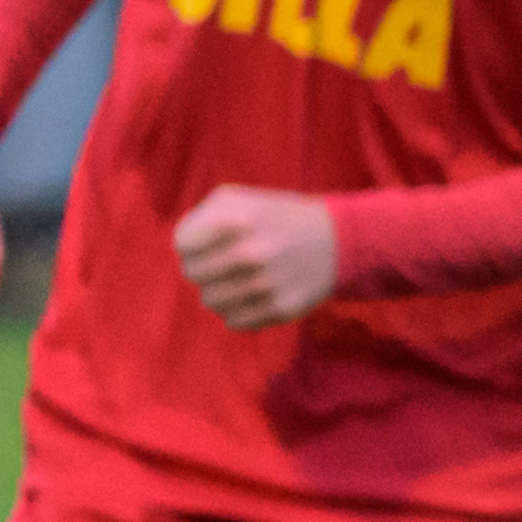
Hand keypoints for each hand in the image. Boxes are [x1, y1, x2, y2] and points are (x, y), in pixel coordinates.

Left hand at [172, 184, 341, 329]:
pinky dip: (237, 311)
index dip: (189, 246)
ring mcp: (268, 283)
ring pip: (211, 302)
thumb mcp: (237, 199)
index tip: (204, 245)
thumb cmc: (276, 218)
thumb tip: (183, 253)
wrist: (338, 240)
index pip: (183, 246)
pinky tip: (251, 297)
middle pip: (193, 274)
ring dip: (219, 291)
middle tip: (221, 264)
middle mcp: (252, 252)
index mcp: (238, 220)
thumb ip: (200, 218)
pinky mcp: (282, 308)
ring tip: (235, 281)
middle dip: (202, 269)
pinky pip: (234, 322)